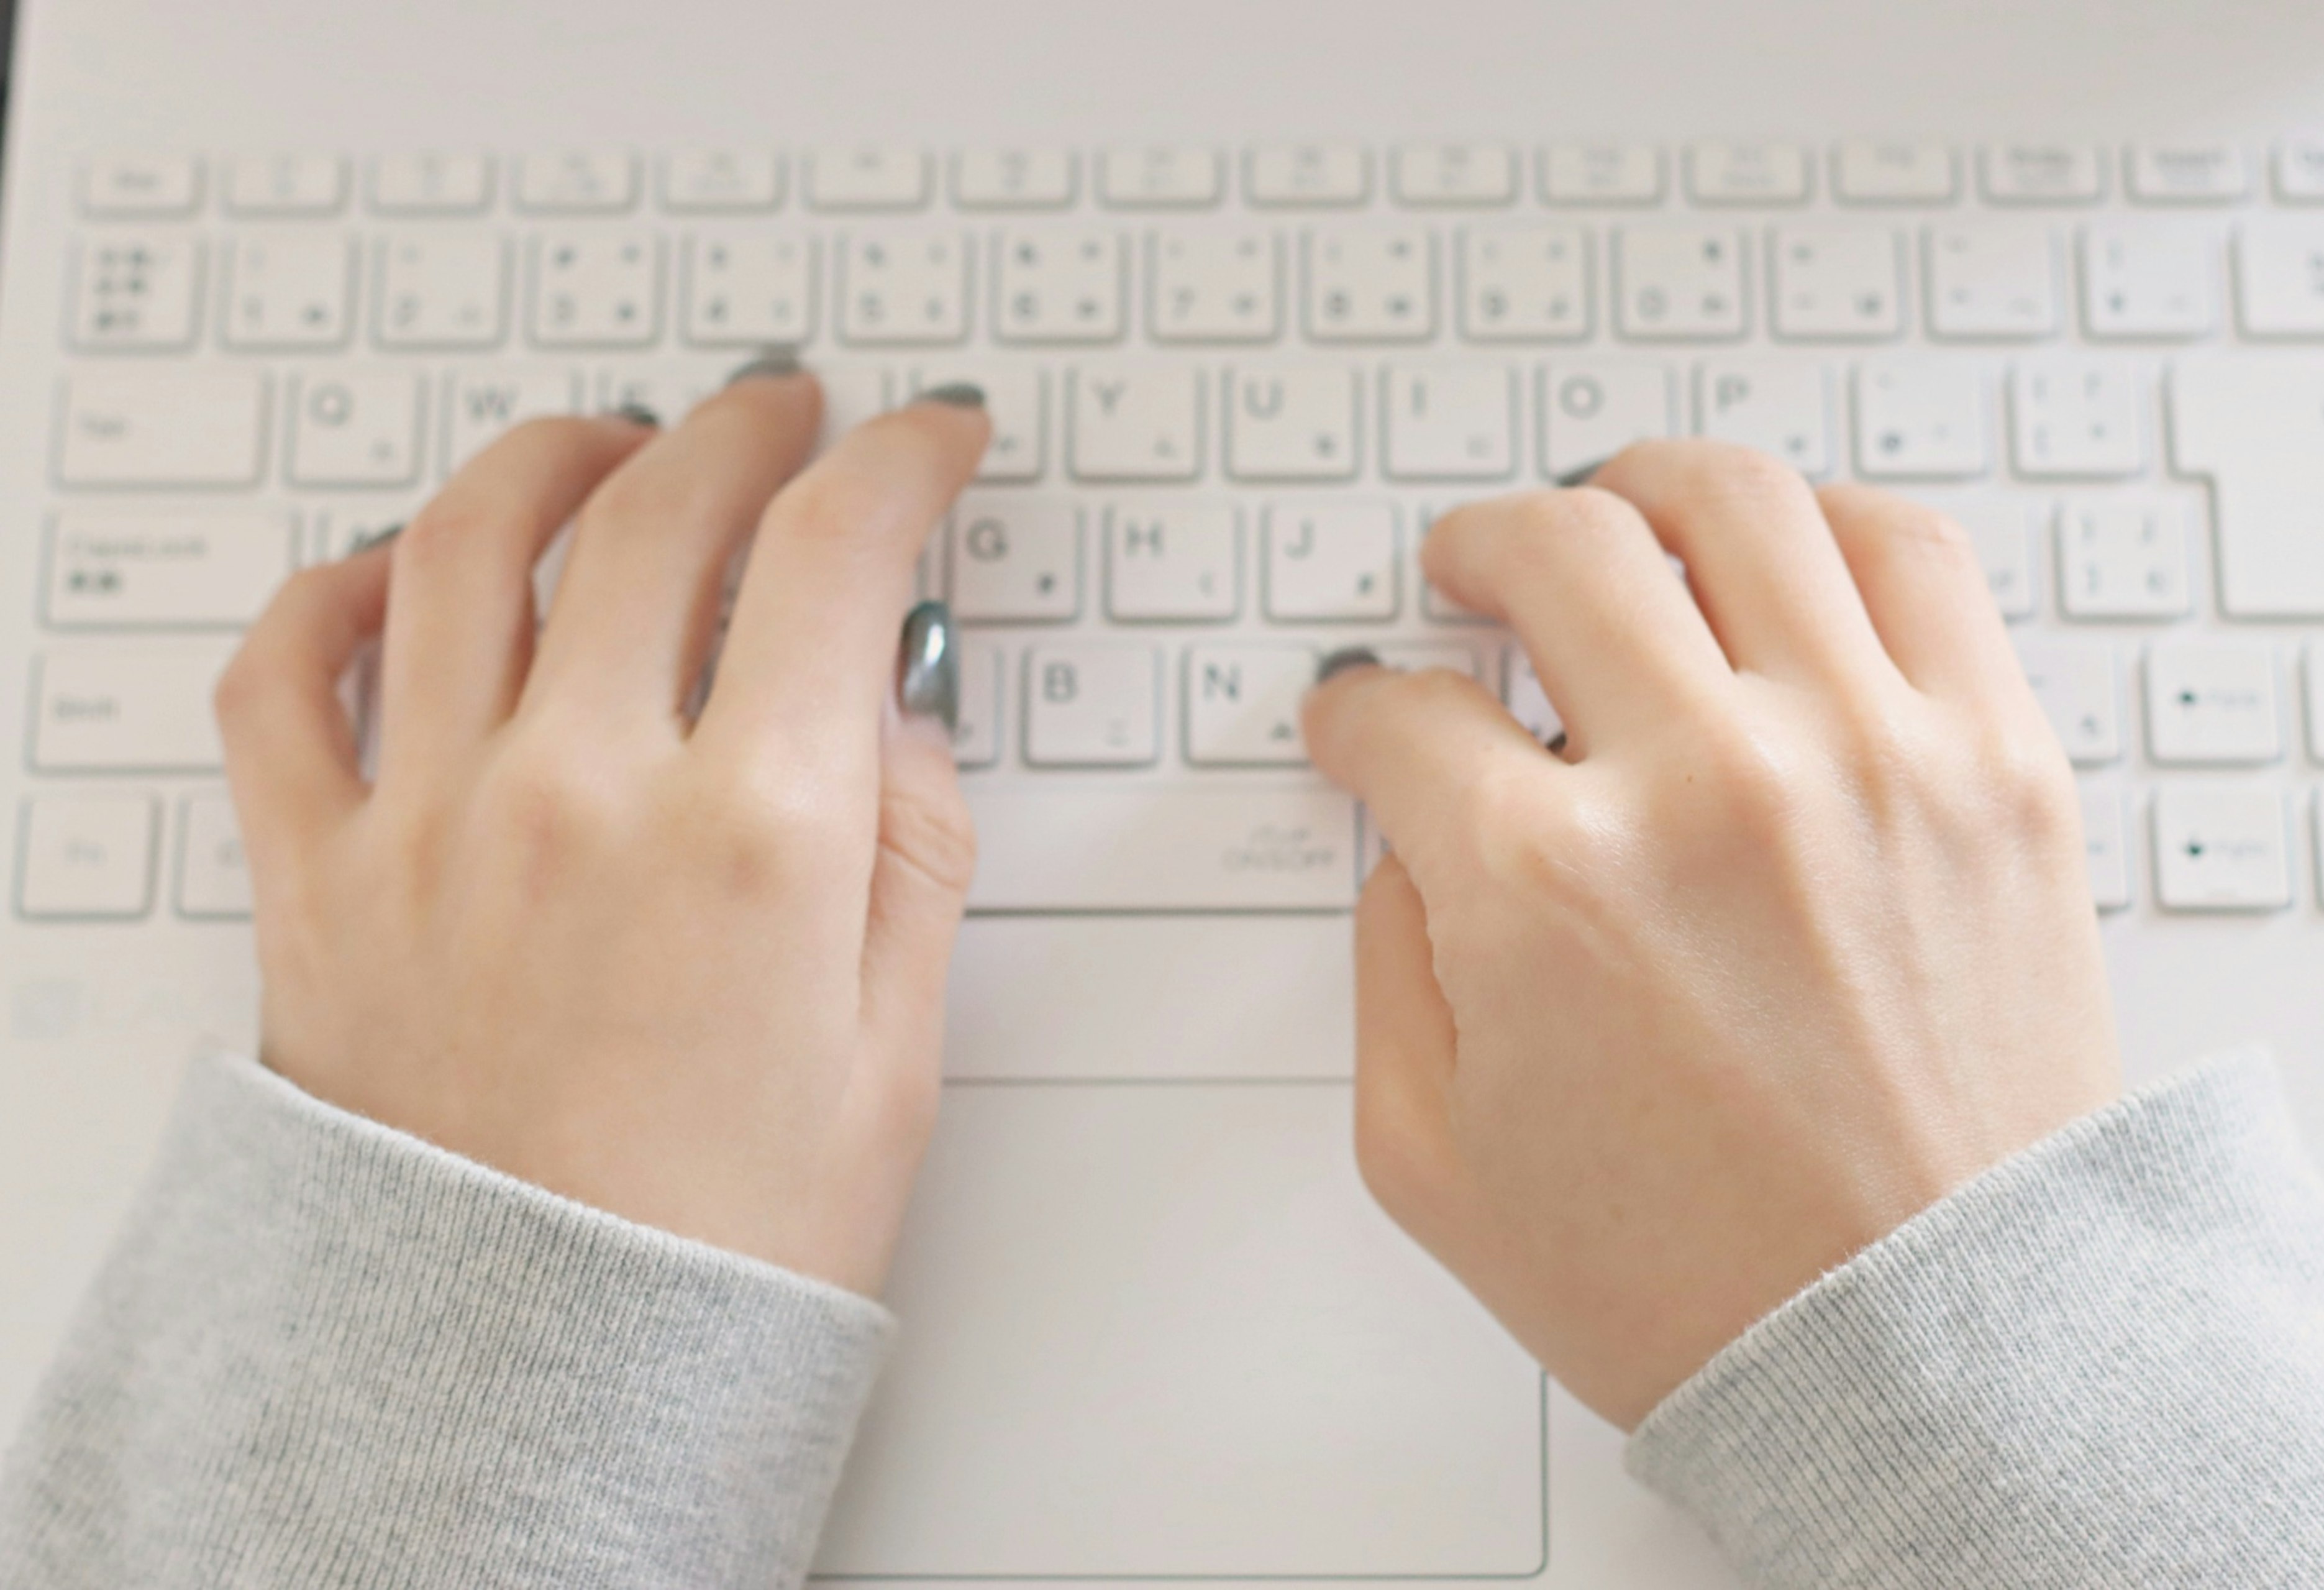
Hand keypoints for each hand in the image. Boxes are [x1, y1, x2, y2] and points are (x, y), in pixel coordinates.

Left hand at [214, 374, 989, 1294]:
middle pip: (663, 508)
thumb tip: (889, 711)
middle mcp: (581, 795)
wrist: (533, 1383)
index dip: (901, 460)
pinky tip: (403, 569)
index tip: (926, 441)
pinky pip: (284, 677)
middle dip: (749, 427)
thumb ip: (911, 852)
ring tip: (611, 445)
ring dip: (558, 454)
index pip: (836, 554)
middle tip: (790, 417)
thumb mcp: (892, 1052)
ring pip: (472, 540)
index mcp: (752, 837)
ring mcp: (432, 822)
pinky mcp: (319, 877)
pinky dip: (335, 589)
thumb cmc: (720, 1244)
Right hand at [1302, 440, 2119, 1428]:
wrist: (1926, 1354)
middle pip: (1551, 548)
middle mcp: (1705, 787)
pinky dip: (1827, 520)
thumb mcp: (1433, 1159)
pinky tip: (1781, 553)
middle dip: (1473, 546)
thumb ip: (1384, 969)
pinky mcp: (1994, 763)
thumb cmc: (1696, 1282)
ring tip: (1614, 513)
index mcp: (1545, 889)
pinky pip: (1912, 552)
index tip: (1369, 717)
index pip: (1403, 713)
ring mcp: (1866, 755)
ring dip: (1637, 489)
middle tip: (1464, 572)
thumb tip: (1408, 838)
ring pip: (1731, 501)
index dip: (1359, 710)